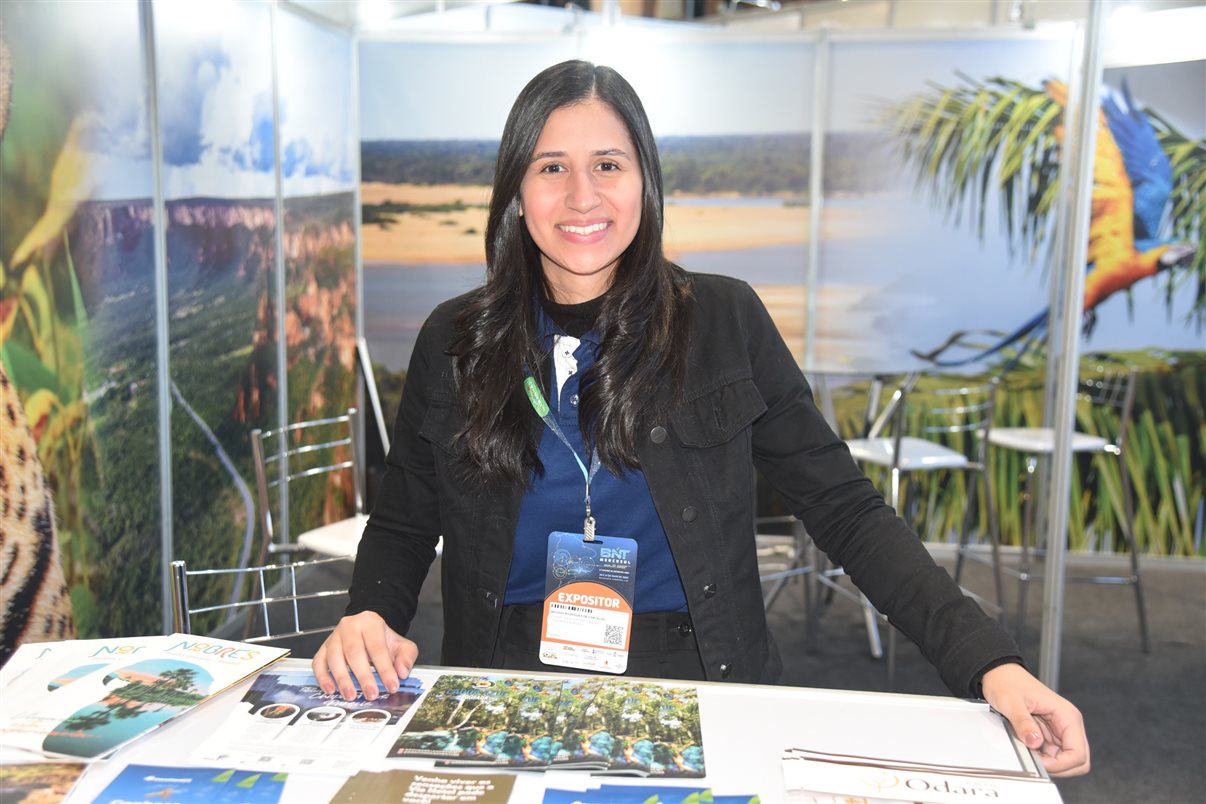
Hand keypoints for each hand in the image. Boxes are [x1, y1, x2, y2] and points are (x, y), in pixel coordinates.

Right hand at [312, 611, 418, 701]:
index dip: (385, 668)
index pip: (377, 647)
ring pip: (334, 657)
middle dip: (363, 676)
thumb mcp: (401, 645)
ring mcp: (334, 637)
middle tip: (371, 694)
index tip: (391, 685)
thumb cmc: (383, 639)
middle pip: (354, 652)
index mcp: (371, 622)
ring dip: (342, 679)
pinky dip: (322, 677)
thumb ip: (406, 658)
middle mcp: (350, 627)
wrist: (368, 629)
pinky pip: (319, 662)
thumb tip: (402, 672)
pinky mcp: (324, 648)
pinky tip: (330, 690)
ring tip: (351, 695)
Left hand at [981, 662, 1089, 776]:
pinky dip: (1042, 757)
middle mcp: (1068, 723)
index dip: (1061, 764)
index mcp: (1067, 715)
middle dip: (1059, 767)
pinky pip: (1052, 754)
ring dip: (1049, 762)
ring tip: (1029, 752)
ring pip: (1065, 760)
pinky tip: (1028, 749)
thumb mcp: (1011, 702)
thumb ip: (1023, 723)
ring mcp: (1059, 730)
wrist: (999, 673)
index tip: (1040, 763)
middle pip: (1078, 760)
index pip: (1078, 753)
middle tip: (1036, 762)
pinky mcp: (1049, 733)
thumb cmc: (1007, 682)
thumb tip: (1035, 742)